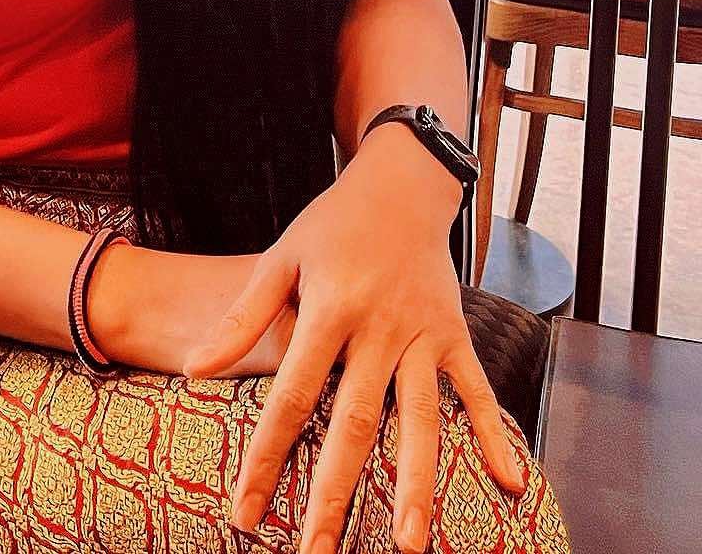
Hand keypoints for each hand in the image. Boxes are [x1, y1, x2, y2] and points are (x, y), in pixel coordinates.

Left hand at [180, 130, 527, 553]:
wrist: (400, 185)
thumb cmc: (330, 226)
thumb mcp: (280, 259)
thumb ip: (243, 318)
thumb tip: (195, 369)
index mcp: (330, 310)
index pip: (293, 396)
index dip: (267, 455)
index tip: (245, 511)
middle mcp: (379, 327)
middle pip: (355, 422)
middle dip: (335, 492)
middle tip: (318, 552)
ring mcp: (423, 333)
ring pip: (420, 419)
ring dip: (416, 483)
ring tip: (406, 544)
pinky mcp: (456, 333)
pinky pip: (475, 390)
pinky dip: (492, 434)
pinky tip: (506, 484)